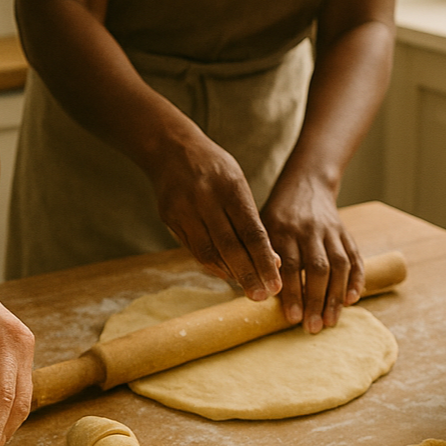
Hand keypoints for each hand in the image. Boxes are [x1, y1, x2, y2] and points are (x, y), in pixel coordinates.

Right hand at [147, 129, 282, 302]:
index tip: (276, 285)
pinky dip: (212, 264)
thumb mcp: (238, 185)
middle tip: (261, 297)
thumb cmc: (215, 169)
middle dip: (248, 275)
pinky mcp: (169, 218)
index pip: (251, 232)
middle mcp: (205, 199)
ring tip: (247, 288)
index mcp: (230, 187)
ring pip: (208, 253)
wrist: (171, 148)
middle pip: (229, 247)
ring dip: (229, 274)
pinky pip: (193, 249)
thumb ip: (252, 222)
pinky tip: (226, 273)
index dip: (264, 262)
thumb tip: (272, 261)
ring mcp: (184, 209)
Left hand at [260, 176, 363, 332]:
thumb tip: (255, 289)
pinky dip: (357, 279)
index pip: (290, 265)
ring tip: (331, 321)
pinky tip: (353, 299)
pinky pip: (355, 257)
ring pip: (338, 264)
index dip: (292, 293)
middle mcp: (309, 230)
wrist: (306, 183)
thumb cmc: (276, 214)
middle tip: (313, 328)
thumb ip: (260, 254)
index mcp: (283, 228)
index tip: (292, 318)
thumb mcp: (261, 225)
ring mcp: (330, 231)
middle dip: (316, 300)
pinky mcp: (345, 232)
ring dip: (336, 296)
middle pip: (317, 268)